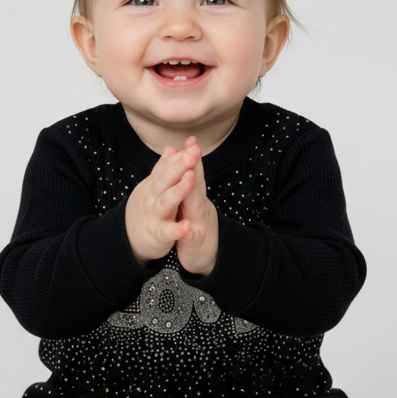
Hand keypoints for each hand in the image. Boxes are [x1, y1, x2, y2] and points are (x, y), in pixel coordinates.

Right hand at [124, 137, 217, 275]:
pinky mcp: (157, 234)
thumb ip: (164, 169)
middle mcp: (154, 197)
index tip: (194, 143)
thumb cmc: (148, 208)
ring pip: (166, 201)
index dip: (180, 156)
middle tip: (194, 152)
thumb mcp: (154, 187)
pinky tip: (186, 227)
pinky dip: (176, 230)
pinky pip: (166, 232)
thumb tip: (171, 147)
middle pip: (166, 178)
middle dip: (180, 165)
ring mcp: (155, 215)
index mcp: (157, 185)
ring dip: (178, 190)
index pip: (168, 167)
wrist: (126, 237)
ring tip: (190, 178)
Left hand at [173, 138, 218, 275]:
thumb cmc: (199, 228)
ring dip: (191, 191)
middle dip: (194, 166)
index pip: (194, 173)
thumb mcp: (195, 203)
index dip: (192, 156)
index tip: (190, 139)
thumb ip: (192, 183)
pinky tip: (184, 228)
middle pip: (197, 183)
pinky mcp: (194, 243)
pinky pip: (190, 237)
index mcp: (196, 197)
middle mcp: (199, 207)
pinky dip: (186, 231)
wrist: (212, 258)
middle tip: (193, 148)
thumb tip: (187, 161)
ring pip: (195, 206)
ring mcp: (198, 223)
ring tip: (188, 177)